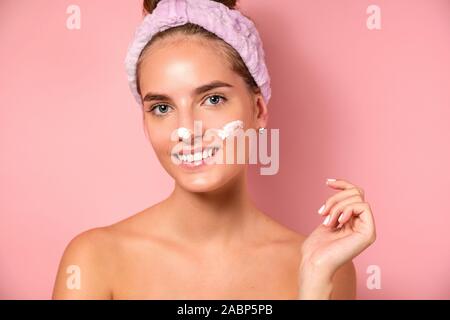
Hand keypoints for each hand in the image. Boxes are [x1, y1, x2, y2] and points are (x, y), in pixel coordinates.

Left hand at [297, 178, 376, 298]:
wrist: (315, 263)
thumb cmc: (316, 248)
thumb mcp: (327, 220)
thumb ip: (337, 207)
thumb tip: (341, 190)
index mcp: (353, 221)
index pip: (355, 194)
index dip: (342, 184)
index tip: (327, 182)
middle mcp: (362, 223)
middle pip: (356, 193)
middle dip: (335, 198)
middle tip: (322, 212)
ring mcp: (367, 228)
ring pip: (357, 198)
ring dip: (337, 206)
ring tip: (327, 221)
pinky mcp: (368, 232)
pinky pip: (362, 206)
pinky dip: (346, 210)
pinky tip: (338, 222)